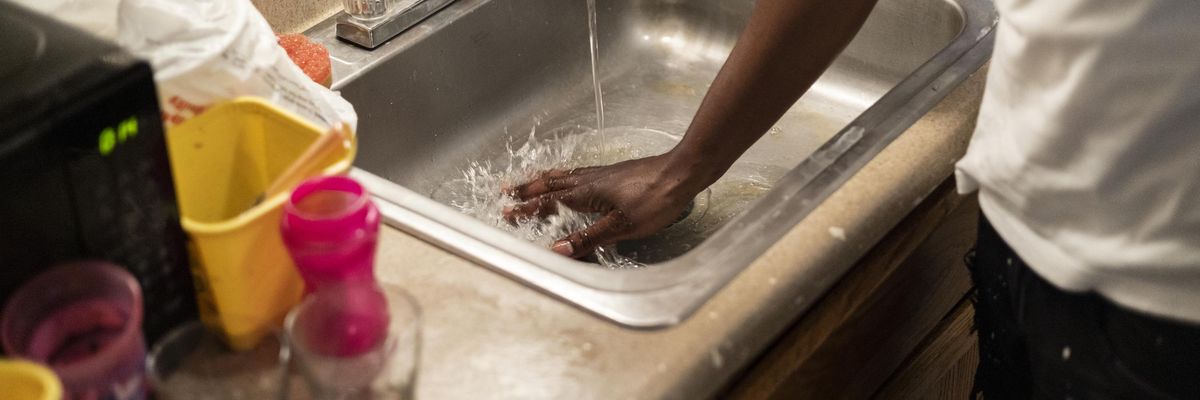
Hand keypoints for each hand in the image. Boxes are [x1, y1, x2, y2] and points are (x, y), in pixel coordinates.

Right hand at [503, 154, 706, 257]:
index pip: (549, 201)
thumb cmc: (655, 199)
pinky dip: (564, 175)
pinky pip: (579, 172)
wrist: (682, 172)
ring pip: (565, 175)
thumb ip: (589, 238)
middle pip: (552, 183)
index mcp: (588, 193)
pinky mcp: (615, 173)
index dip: (527, 208)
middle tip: (507, 190)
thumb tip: (557, 250)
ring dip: (544, 179)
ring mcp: (603, 174)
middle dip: (528, 188)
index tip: (506, 211)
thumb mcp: (622, 225)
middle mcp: (590, 180)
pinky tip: (572, 177)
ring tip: (531, 180)